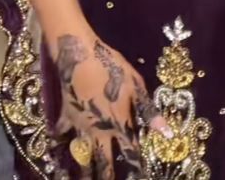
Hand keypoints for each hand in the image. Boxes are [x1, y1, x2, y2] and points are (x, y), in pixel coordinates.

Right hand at [53, 30, 170, 177]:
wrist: (80, 56)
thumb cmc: (112, 67)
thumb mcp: (136, 85)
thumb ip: (148, 111)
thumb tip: (167, 133)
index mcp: (120, 124)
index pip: (130, 153)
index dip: (136, 168)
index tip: (140, 176)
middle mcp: (100, 132)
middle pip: (104, 163)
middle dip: (106, 177)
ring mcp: (81, 126)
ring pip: (82, 157)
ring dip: (85, 171)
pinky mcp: (67, 117)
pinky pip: (63, 135)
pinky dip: (60, 143)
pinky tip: (57, 149)